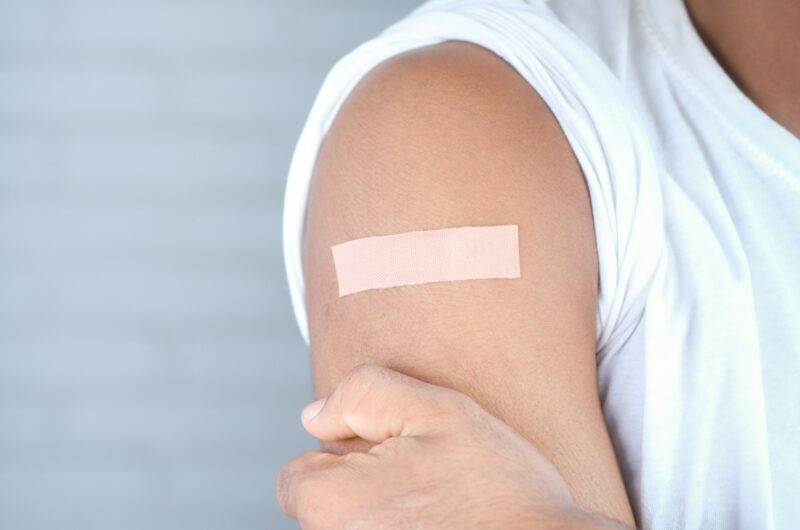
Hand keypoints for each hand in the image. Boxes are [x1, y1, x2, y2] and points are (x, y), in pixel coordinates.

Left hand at [276, 363, 625, 528]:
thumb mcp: (439, 410)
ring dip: (384, 514)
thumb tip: (315, 415)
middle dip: (362, 487)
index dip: (346, 456)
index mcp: (331, 505)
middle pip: (325, 508)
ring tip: (437, 508)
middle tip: (423, 482)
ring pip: (355, 529)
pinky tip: (440, 527)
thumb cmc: (499, 491)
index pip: (299, 475)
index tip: (395, 460)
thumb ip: (365, 394)